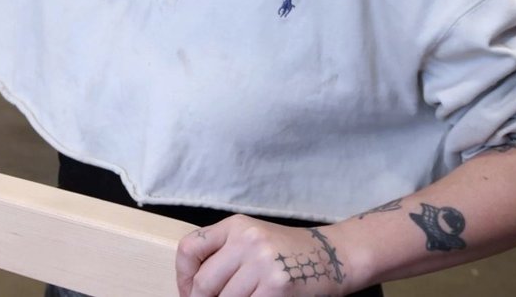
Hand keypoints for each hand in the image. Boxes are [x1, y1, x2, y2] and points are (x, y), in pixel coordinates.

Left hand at [176, 215, 349, 296]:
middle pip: (203, 283)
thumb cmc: (288, 252)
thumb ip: (223, 254)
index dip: (182, 278)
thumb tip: (193, 288)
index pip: (189, 249)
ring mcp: (263, 264)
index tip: (188, 292)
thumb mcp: (252, 239)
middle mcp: (246, 240)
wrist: (333, 256)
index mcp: (235, 226)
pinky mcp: (277, 287)